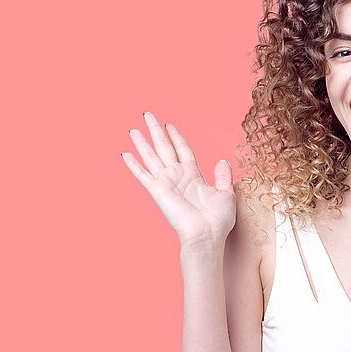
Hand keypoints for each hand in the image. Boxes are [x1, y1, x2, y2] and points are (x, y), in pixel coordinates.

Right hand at [121, 112, 235, 250]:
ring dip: (142, 143)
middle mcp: (178, 176)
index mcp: (194, 176)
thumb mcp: (226, 193)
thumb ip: (223, 176)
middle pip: (164, 147)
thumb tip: (222, 160)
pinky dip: (134, 165)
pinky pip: (143, 175)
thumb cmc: (218, 220)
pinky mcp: (158, 191)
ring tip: (133, 129)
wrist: (207, 236)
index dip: (176, 136)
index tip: (169, 125)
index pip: (183, 150)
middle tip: (147, 115)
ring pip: (152, 157)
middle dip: (156, 131)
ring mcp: (166, 183)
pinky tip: (124, 154)